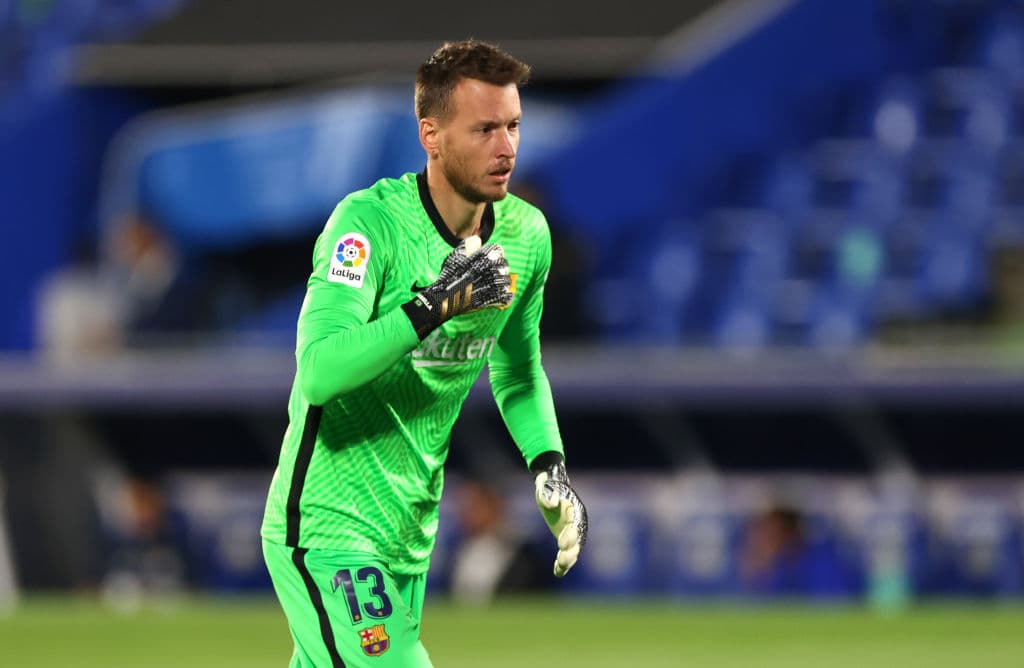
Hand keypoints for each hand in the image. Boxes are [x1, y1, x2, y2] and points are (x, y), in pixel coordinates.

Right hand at [403, 236, 512, 337]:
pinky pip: (506, 295)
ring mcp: (495, 283)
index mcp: (485, 255)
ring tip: (492, 285)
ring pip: (506, 280)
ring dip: (501, 282)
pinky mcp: (495, 298)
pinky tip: (497, 296)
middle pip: (504, 265)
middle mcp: (493, 267)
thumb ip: (469, 245)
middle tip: (489, 273)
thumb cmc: (450, 275)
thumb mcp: (457, 255)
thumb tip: (478, 239)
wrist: (446, 297)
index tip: (488, 260)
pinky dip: (504, 296)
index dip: (493, 255)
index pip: (498, 250)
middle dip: (498, 268)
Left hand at [534, 458, 587, 576]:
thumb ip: (547, 494)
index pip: (576, 525)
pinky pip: (566, 553)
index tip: (561, 544)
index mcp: (575, 509)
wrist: (551, 486)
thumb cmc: (548, 485)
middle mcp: (576, 522)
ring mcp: (572, 532)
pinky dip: (562, 564)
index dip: (570, 535)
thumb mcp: (545, 486)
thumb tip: (552, 503)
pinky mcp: (565, 539)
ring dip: (568, 560)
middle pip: (577, 540)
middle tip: (562, 560)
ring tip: (560, 568)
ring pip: (574, 549)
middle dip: (571, 551)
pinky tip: (557, 573)